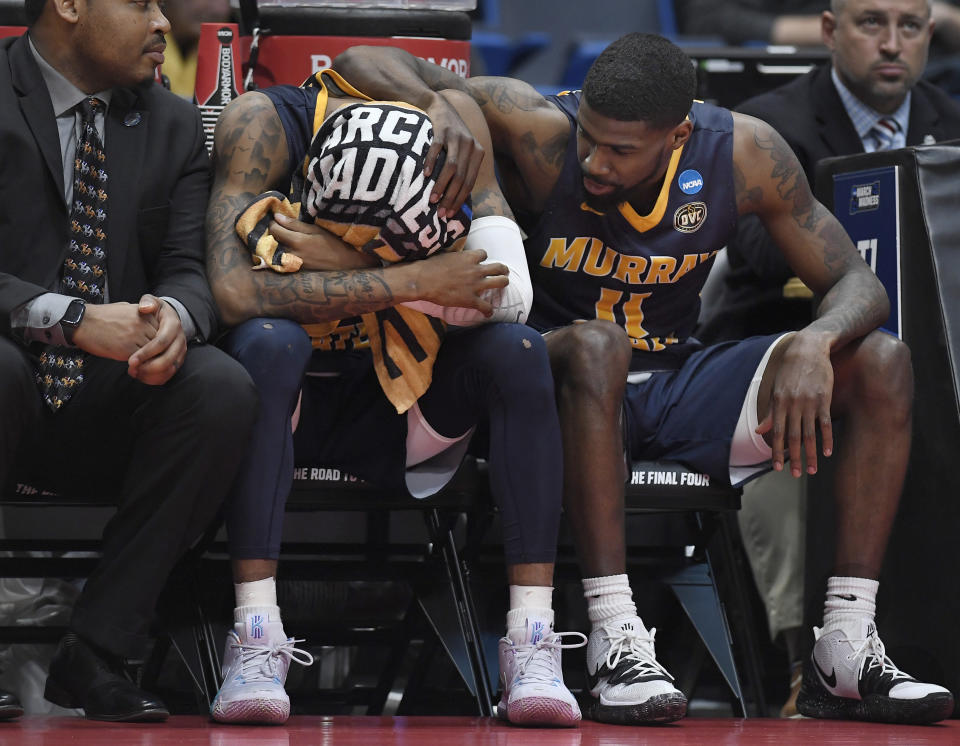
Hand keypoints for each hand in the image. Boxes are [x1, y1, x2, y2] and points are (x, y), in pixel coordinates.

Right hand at [72, 301, 158, 360]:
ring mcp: (136, 336)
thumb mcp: (126, 309)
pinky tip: (134, 367)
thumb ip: (141, 315)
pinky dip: (140, 365)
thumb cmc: (102, 316)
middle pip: (160, 343)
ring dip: (149, 360)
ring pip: (152, 353)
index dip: (159, 343)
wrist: (82, 322)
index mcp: (145, 314)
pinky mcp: (127, 348)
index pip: (163, 332)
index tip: (155, 349)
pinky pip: (141, 360)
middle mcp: (143, 324)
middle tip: (152, 361)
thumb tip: (150, 322)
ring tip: (143, 365)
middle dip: (156, 353)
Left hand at [126, 295, 186, 384]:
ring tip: (134, 373)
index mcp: (174, 325)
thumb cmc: (155, 310)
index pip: (161, 342)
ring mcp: (181, 351)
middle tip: (131, 369)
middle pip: (168, 359)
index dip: (146, 353)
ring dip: (151, 375)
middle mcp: (181, 340)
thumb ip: (147, 301)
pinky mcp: (178, 360)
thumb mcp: (152, 301)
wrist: (167, 318)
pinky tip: (141, 376)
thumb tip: (145, 308)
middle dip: (148, 367)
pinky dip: (155, 379)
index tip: (130, 360)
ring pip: (170, 369)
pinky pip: (169, 374)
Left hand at [271, 213, 378, 269]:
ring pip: (277, 252)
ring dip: (277, 245)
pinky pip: (284, 261)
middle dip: (273, 234)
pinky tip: (291, 251)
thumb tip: (276, 217)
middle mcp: (292, 255)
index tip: (277, 219)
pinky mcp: (297, 272)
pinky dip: (283, 255)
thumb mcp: (317, 229)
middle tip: (280, 228)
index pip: (274, 229)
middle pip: (272, 242)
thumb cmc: (335, 243)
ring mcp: (294, 265)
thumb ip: (295, 224)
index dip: (273, 222)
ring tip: (285, 239)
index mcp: (296, 241)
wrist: (348, 265)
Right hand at [409, 249, 507, 315]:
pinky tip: (488, 313)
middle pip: (498, 267)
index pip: (484, 254)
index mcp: (469, 257)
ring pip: (500, 282)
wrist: (423, 280)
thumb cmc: (429, 265)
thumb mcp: (445, 253)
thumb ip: (454, 253)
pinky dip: (488, 310)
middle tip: (504, 271)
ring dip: (504, 283)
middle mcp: (476, 270)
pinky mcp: (470, 300)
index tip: (481, 262)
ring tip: (504, 284)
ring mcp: (475, 285)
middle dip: (502, 269)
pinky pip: (486, 306)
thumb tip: (454, 249)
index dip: (482, 258)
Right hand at [424, 96, 483, 217]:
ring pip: (451, 167)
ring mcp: (456, 137)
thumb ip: (462, 170)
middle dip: (451, 197)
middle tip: (441, 212)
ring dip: (441, 186)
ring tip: (433, 200)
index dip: (460, 200)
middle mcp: (470, 145)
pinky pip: (437, 150)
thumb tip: (455, 200)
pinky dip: (431, 164)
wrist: (439, 106)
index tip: (450, 214)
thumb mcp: (461, 151)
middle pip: (461, 178)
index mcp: (478, 153)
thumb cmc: (449, 136)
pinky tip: (426, 176)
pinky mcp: (442, 130)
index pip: (470, 183)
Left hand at [756, 332, 833, 476]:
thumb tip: (759, 431)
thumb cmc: (790, 370)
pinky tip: (827, 452)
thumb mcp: (775, 389)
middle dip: (794, 458)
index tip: (777, 467)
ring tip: (812, 470)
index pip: (776, 433)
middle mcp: (793, 405)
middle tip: (797, 475)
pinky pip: (825, 423)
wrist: (808, 349)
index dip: (776, 452)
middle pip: (793, 437)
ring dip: (811, 454)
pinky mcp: (824, 399)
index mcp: (778, 403)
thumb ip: (770, 412)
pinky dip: (826, 438)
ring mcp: (809, 403)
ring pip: (809, 434)